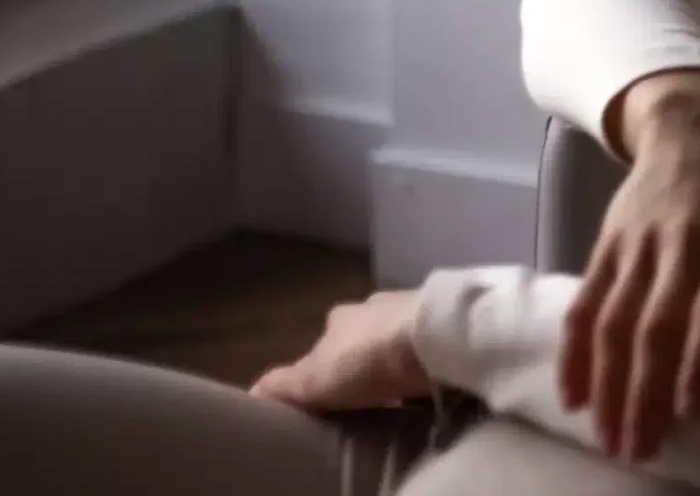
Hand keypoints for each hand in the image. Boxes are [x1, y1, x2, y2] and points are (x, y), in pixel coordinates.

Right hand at [251, 290, 430, 411]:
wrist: (435, 337)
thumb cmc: (368, 357)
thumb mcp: (315, 378)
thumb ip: (284, 384)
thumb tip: (251, 392)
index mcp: (341, 318)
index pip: (328, 339)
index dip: (327, 363)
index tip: (333, 389)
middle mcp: (376, 305)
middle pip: (367, 337)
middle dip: (367, 361)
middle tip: (369, 395)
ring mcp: (415, 309)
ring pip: (400, 338)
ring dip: (398, 361)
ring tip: (400, 392)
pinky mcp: (447, 321)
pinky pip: (430, 344)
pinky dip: (426, 361)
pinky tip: (428, 382)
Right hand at [570, 71, 699, 462]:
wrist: (696, 134)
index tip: (693, 410)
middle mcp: (686, 245)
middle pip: (659, 324)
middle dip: (646, 392)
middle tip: (640, 449)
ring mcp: (641, 245)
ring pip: (616, 321)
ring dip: (609, 384)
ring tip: (608, 437)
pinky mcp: (607, 244)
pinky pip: (585, 302)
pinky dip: (575, 352)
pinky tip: (573, 397)